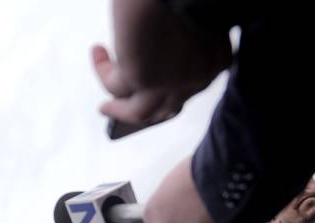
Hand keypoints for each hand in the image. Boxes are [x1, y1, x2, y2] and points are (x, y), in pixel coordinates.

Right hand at [92, 0, 230, 125]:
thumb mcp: (189, 19)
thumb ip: (182, 40)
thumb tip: (157, 52)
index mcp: (216, 59)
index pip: (194, 86)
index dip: (172, 91)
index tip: (154, 87)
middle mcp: (197, 77)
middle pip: (169, 107)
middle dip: (148, 110)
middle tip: (129, 110)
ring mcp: (172, 83)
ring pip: (142, 112)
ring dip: (120, 111)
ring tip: (106, 108)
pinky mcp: (143, 79)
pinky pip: (115, 87)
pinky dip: (103, 71)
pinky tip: (98, 52)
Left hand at [144, 156, 246, 222]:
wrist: (222, 180)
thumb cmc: (200, 173)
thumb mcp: (176, 181)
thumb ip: (174, 199)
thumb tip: (183, 200)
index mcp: (153, 214)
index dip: (176, 218)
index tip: (186, 214)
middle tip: (206, 215)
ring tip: (223, 214)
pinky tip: (232, 219)